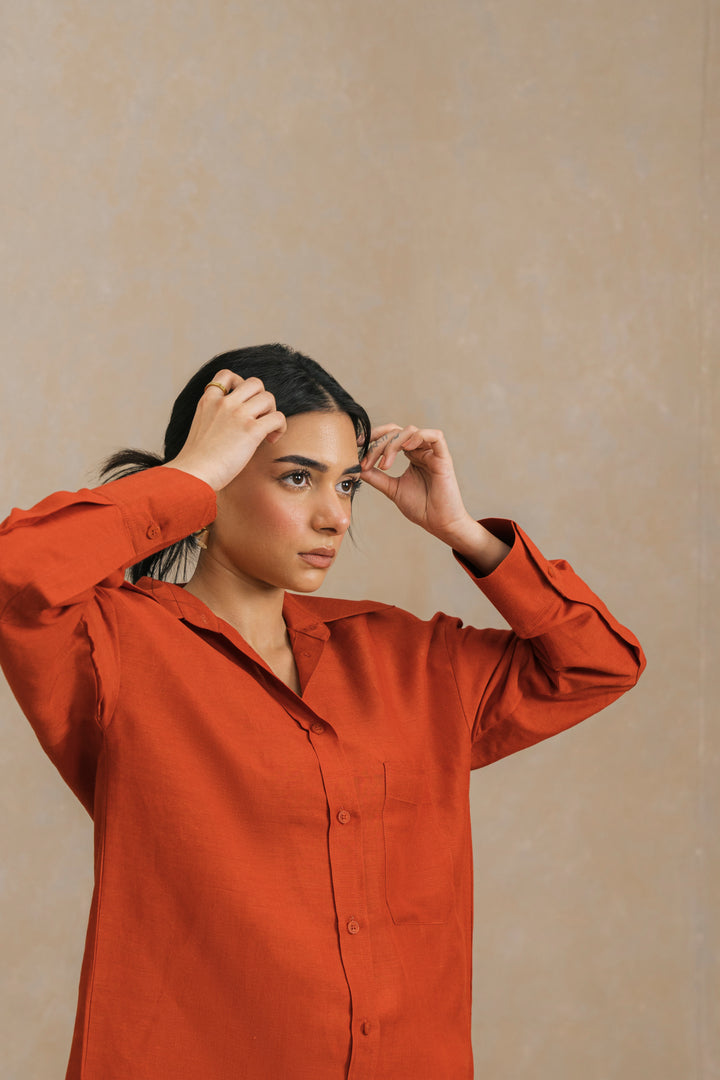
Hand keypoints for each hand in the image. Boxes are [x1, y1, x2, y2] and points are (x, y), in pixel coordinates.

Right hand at [163, 371, 286, 490]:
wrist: (193, 474)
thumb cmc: (196, 461)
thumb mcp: (200, 428)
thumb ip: (215, 417)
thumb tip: (236, 423)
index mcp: (208, 401)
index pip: (227, 375)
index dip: (240, 384)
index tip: (242, 403)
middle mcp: (224, 403)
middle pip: (255, 383)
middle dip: (261, 399)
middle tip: (259, 418)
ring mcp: (238, 414)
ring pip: (268, 397)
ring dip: (272, 412)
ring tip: (266, 430)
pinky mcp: (251, 430)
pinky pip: (278, 417)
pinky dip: (280, 428)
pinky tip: (271, 440)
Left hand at [360, 424, 475, 544]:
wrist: (439, 524)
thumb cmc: (420, 508)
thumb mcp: (391, 489)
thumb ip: (375, 477)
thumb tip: (356, 467)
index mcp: (411, 455)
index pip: (391, 435)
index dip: (374, 436)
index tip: (357, 445)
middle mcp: (421, 450)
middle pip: (396, 431)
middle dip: (378, 444)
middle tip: (367, 463)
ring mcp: (432, 453)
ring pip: (410, 431)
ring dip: (392, 444)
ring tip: (384, 466)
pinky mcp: (443, 458)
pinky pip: (435, 436)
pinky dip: (418, 437)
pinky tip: (406, 448)